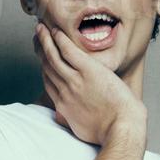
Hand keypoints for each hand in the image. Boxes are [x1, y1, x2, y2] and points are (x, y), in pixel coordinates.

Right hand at [33, 21, 143, 144]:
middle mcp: (65, 90)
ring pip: (54, 56)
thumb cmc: (106, 131)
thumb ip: (69, 119)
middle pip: (47, 66)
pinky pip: (69, 52)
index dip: (43, 66)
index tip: (41, 56)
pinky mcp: (88, 71)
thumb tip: (60, 115)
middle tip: (38, 36)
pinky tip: (56, 31)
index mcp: (63, 104)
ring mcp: (75, 80)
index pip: (48, 81)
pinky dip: (60, 40)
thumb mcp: (81, 129)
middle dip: (40, 50)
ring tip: (41, 28)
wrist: (121, 128)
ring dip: (45, 40)